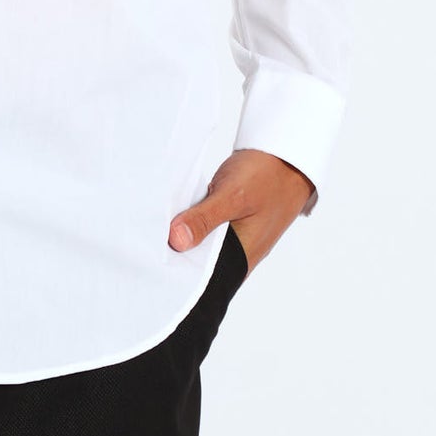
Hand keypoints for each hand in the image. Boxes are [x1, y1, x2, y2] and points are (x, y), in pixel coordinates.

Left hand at [167, 148, 315, 275]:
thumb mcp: (234, 196)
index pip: (206, 280)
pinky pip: (208, 228)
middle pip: (202, 262)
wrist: (287, 155)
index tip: (154, 264)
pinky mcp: (232, 220)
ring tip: (155, 230)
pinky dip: (194, 221)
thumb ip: (205, 219)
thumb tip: (176, 241)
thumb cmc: (268, 177)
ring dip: (185, 235)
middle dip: (178, 254)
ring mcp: (236, 235)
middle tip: (148, 245)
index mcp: (242, 257)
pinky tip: (177, 214)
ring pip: (204, 244)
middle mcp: (239, 252)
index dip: (180, 274)